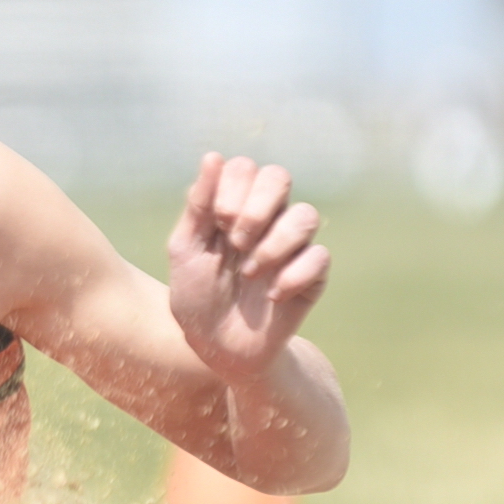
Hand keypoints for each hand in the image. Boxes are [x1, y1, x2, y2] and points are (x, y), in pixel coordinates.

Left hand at [166, 154, 330, 380]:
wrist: (218, 347)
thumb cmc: (196, 296)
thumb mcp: (185, 250)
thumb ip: (198, 205)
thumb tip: (212, 156)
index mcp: (234, 206)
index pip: (245, 168)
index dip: (232, 189)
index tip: (216, 223)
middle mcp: (267, 218)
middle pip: (279, 176)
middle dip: (255, 207)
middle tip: (235, 242)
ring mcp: (292, 245)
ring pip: (305, 214)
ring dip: (272, 244)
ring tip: (249, 273)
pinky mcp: (312, 274)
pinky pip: (319, 256)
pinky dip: (292, 276)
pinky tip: (271, 296)